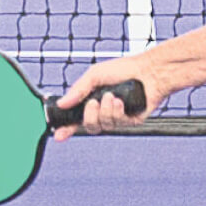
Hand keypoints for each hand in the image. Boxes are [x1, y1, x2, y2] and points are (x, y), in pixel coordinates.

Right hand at [51, 53, 168, 141]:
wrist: (148, 71)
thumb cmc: (123, 70)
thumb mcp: (94, 76)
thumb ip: (78, 90)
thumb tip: (62, 103)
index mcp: (93, 102)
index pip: (77, 120)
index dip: (67, 129)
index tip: (58, 135)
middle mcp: (104, 112)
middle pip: (90, 127)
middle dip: (89, 116)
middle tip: (93, 102)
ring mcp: (118, 118)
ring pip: (104, 125)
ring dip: (105, 111)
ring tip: (112, 96)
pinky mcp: (132, 121)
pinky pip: (118, 123)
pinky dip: (117, 111)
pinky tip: (121, 101)